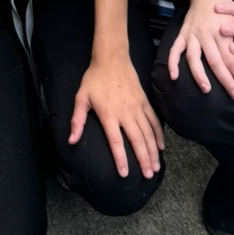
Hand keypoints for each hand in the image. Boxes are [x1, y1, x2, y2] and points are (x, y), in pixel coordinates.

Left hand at [69, 55, 164, 179]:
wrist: (112, 58)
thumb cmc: (94, 79)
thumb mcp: (81, 98)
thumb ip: (77, 121)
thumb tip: (71, 140)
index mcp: (109, 114)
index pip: (116, 141)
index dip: (121, 158)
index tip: (124, 174)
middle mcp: (125, 112)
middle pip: (137, 140)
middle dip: (143, 159)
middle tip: (147, 176)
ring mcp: (137, 107)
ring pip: (148, 133)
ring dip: (153, 151)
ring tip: (155, 167)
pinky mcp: (144, 101)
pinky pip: (154, 121)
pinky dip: (159, 135)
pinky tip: (161, 147)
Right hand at [167, 0, 233, 97]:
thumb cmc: (227, 8)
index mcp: (223, 32)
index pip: (231, 58)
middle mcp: (206, 34)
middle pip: (216, 62)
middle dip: (225, 80)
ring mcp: (192, 35)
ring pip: (194, 58)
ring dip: (199, 75)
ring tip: (206, 89)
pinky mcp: (182, 34)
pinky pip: (175, 49)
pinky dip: (172, 62)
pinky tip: (174, 76)